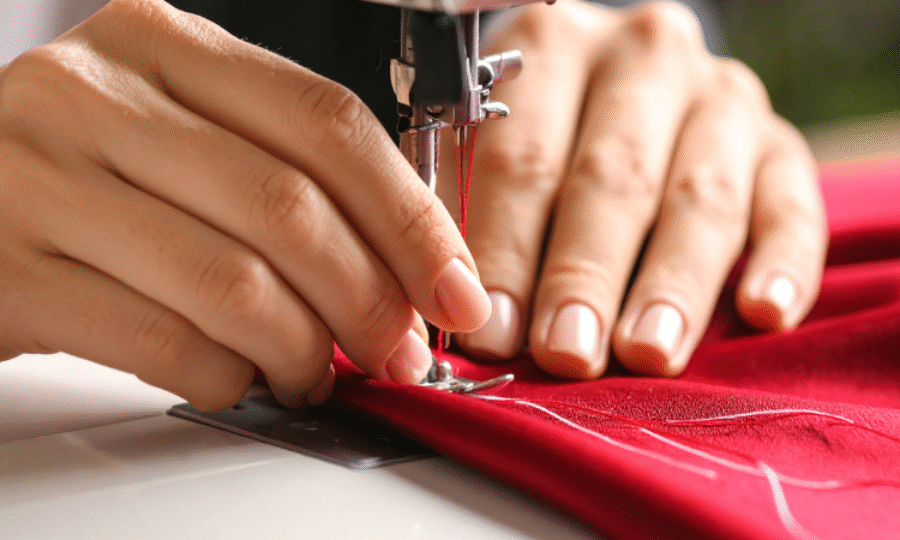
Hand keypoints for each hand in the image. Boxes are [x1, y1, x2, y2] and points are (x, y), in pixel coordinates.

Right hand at [0, 0, 489, 409]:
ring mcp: (40, 180)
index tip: (453, 285)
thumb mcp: (177, 128)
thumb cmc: (82, 165)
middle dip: (369, 298)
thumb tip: (401, 262)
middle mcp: (95, 96)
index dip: (408, 216)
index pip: (325, 122)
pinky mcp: (9, 273)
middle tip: (397, 348)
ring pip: (232, 283)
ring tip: (316, 372)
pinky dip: (227, 376)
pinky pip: (162, 341)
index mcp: (161, 44)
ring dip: (303, 348)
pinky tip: (242, 378)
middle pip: (288, 207)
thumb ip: (278, 170)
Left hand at [446, 0, 825, 377]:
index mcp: (551, 47)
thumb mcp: (485, 152)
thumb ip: (469, 219)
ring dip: (672, 284)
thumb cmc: (533, 139)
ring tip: (647, 352)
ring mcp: (721, 97)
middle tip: (567, 353)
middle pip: (613, 177)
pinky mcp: (780, 145)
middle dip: (585, 275)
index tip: (493, 331)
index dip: (504, 250)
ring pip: (701, 198)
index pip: (523, 158)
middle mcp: (643, 58)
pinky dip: (784, 263)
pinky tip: (764, 313)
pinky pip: (794, 205)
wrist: (624, 89)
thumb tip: (464, 323)